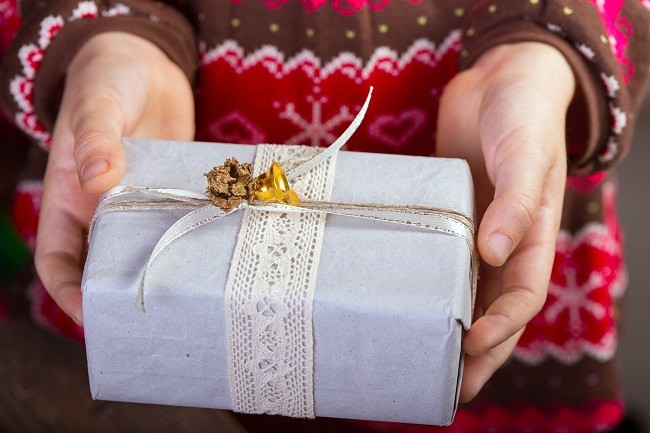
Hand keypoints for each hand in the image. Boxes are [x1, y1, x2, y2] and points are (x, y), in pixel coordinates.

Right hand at [35, 32, 194, 324]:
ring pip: (149, 247)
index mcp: (70, 197)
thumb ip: (97, 138)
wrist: (146, 63)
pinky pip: (183, 220)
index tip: (91, 315)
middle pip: (108, 264)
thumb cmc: (108, 80)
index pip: (58, 258)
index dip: (68, 291)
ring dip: (166, 268)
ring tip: (192, 292)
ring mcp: (142, 201)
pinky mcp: (175, 191)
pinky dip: (195, 235)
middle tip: (153, 318)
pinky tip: (218, 248)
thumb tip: (98, 177)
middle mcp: (104, 208)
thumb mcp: (97, 105)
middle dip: (123, 292)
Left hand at [436, 42, 574, 401]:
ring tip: (420, 357)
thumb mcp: (524, 154)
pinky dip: (424, 285)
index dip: (501, 326)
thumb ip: (515, 202)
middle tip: (446, 385)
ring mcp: (473, 231)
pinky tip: (402, 301)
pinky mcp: (445, 216)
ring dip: (447, 327)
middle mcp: (504, 242)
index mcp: (534, 234)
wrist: (497, 80)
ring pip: (463, 291)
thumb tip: (495, 253)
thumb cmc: (522, 114)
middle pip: (493, 308)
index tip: (469, 346)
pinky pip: (436, 258)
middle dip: (475, 350)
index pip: (522, 295)